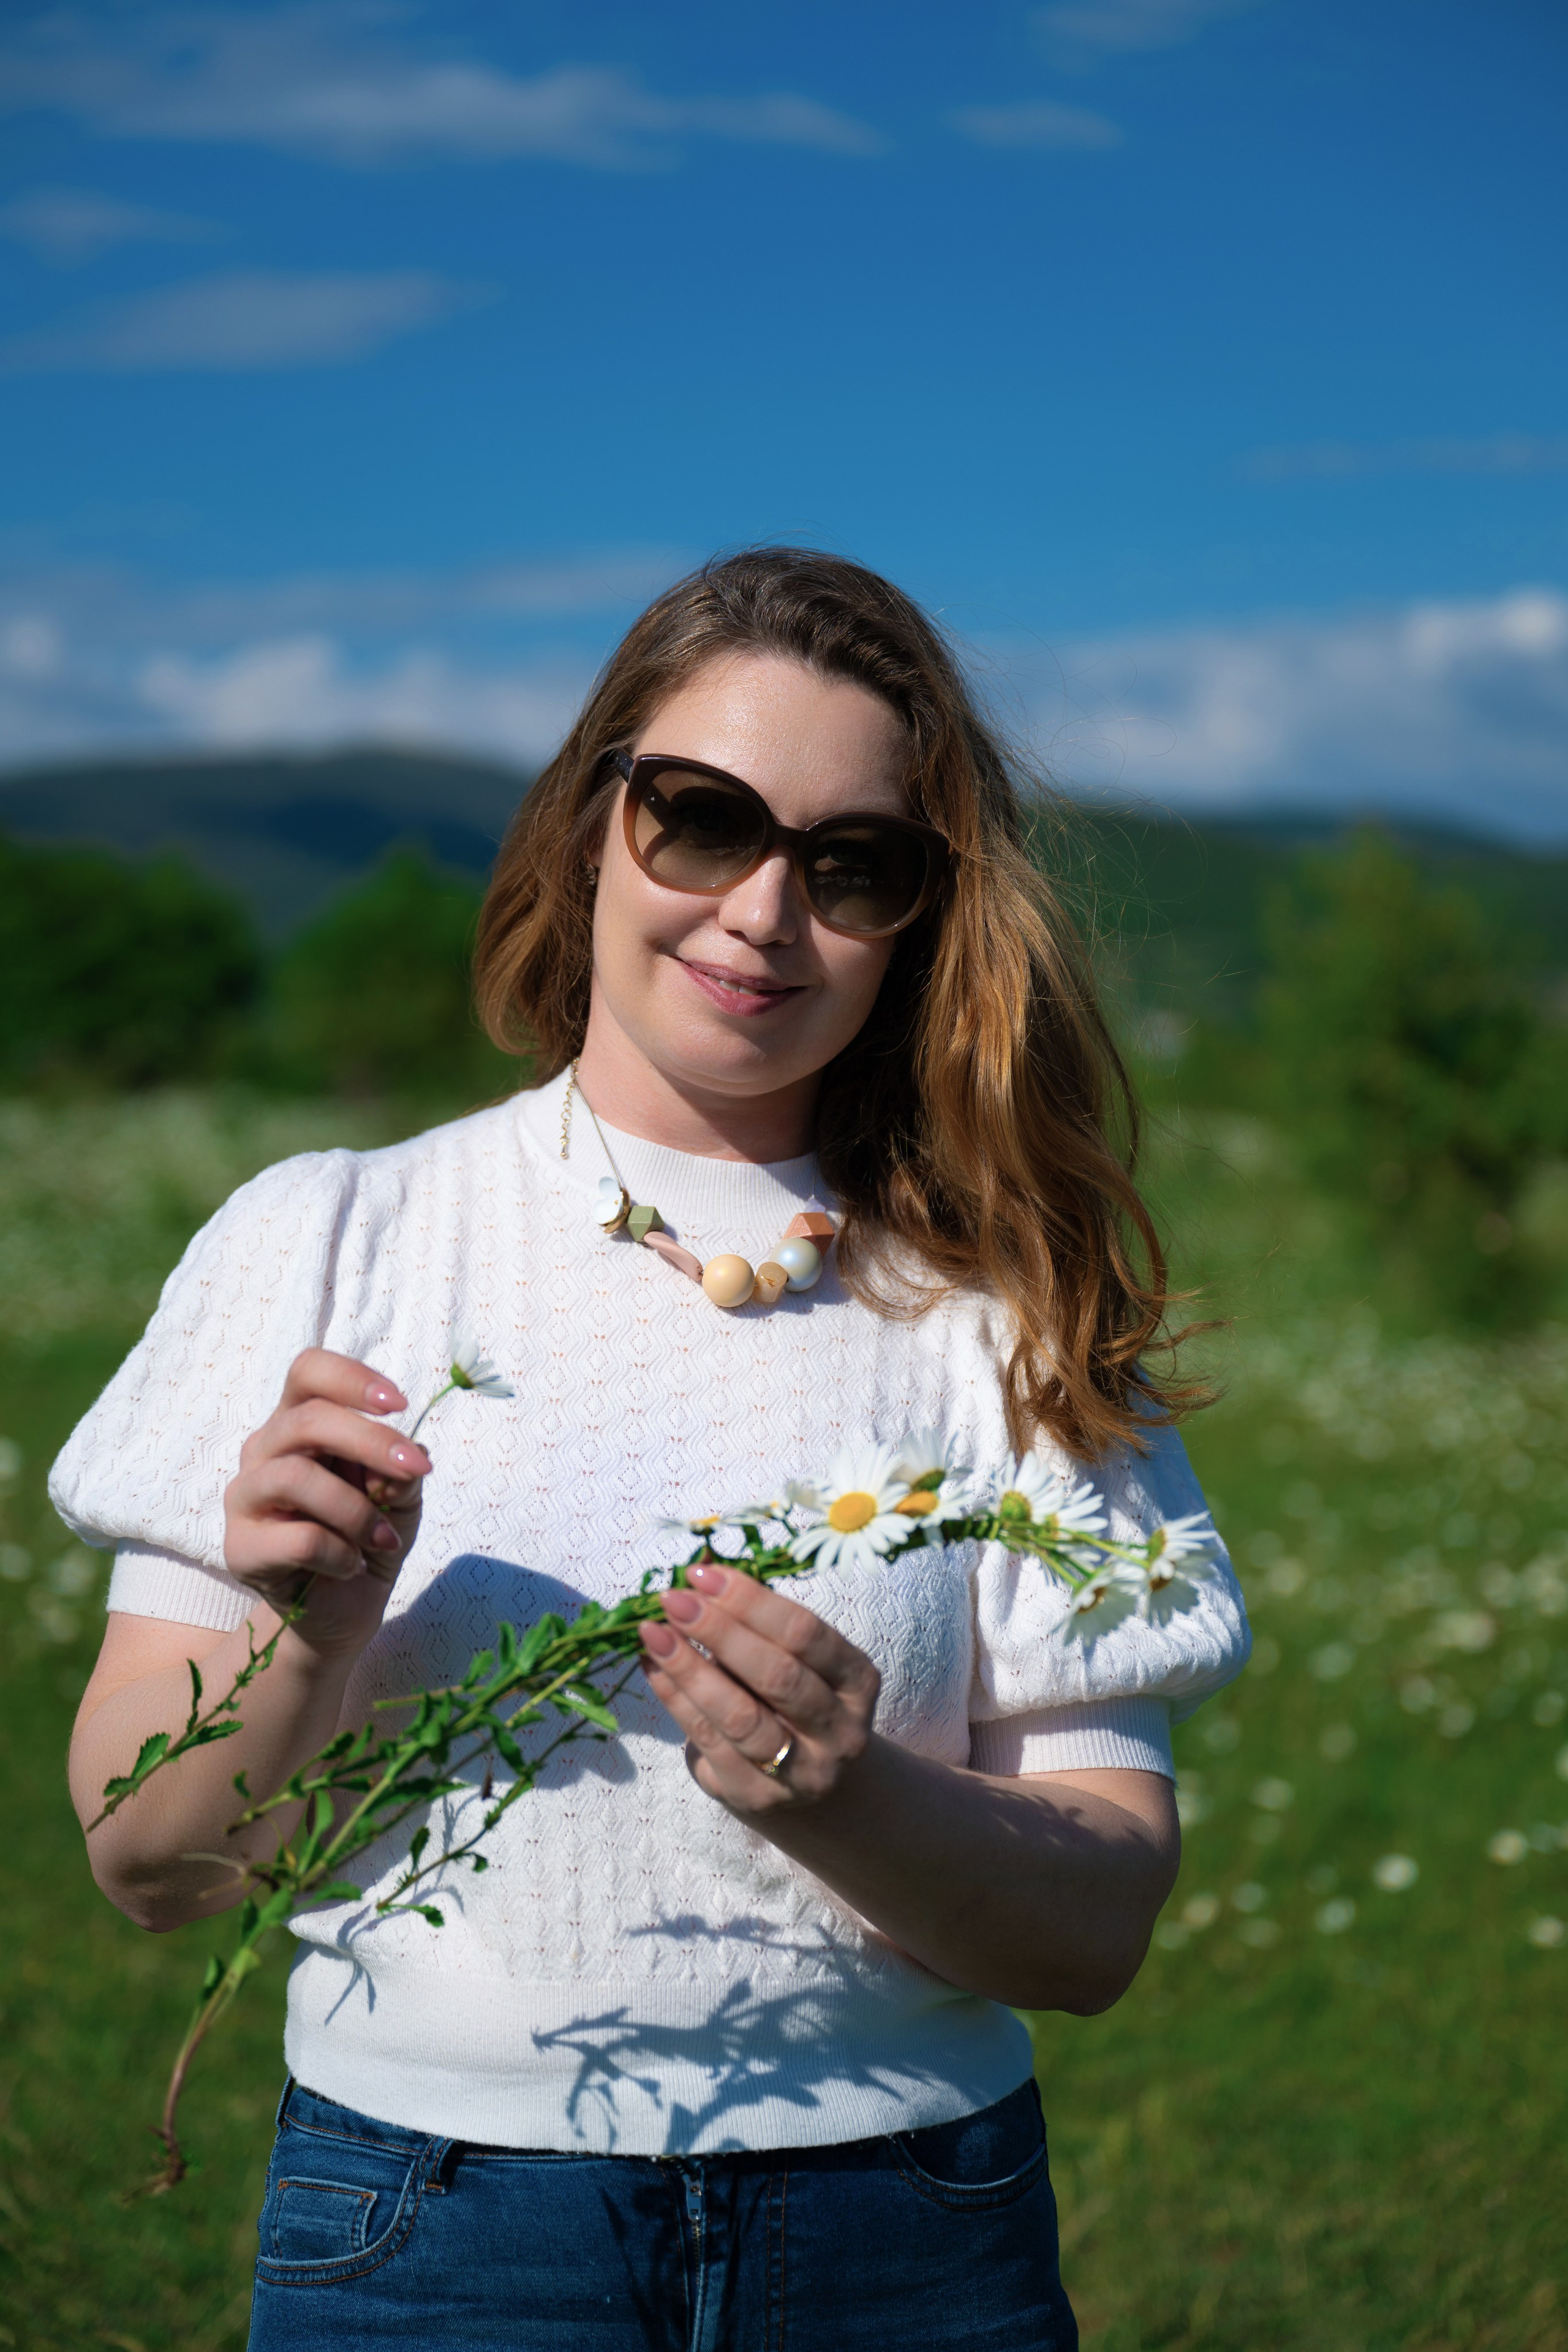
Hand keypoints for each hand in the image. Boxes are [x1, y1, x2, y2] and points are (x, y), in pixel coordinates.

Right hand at [223, 1349, 429, 1659]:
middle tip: (418, 1469)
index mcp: (298, 1423)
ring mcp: (244, 1498)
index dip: (352, 1378)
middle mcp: (263, 1451)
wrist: (342, 1612)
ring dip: (356, 1509)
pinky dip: (341, 1553)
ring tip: (382, 1538)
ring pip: (295, 1477)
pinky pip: (298, 1538)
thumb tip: (405, 1457)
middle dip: (372, 1441)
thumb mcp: (399, 1496)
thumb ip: (402, 1469)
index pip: (308, 1371)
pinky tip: (352, 1566)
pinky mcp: (239, 1549)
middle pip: (307, 1420)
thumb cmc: (367, 1536)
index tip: (399, 1403)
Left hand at [637, 1561, 880, 1812]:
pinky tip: (653, 1667)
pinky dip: (675, 1699)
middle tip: (674, 1599)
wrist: (808, 1784)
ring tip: (653, 1632)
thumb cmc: (796, 1701)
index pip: (805, 1633)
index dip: (751, 1601)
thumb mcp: (797, 1661)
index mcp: (857, 1681)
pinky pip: (709, 1741)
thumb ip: (758, 1625)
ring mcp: (801, 1772)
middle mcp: (839, 1731)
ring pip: (740, 1716)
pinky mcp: (756, 1796)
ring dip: (690, 1668)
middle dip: (719, 1630)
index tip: (703, 1575)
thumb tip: (700, 1579)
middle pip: (777, 1675)